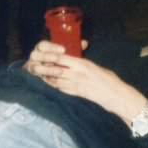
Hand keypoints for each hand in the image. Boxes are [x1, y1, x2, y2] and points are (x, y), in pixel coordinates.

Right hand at [24, 39, 87, 80]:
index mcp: (41, 47)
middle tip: (59, 59)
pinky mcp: (35, 77)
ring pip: (36, 68)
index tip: (64, 50)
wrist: (55, 70)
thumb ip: (73, 47)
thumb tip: (84, 43)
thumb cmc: (61, 57)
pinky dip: (47, 78)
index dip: (52, 47)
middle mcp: (35, 56)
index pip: (43, 45)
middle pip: (35, 55)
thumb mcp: (66, 51)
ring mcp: (33, 67)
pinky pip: (38, 78)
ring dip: (47, 69)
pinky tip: (56, 79)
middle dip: (47, 57)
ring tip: (60, 71)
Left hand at [25, 40, 147, 125]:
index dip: (49, 55)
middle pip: (55, 68)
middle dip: (43, 66)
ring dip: (45, 76)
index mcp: (82, 64)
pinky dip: (52, 85)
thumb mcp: (94, 66)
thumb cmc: (108, 78)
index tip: (41, 53)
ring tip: (36, 72)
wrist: (114, 94)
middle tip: (33, 63)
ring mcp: (75, 85)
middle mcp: (76, 74)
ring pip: (55, 79)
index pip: (61, 58)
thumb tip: (72, 57)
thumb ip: (81, 61)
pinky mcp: (75, 94)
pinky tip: (47, 83)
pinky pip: (60, 88)